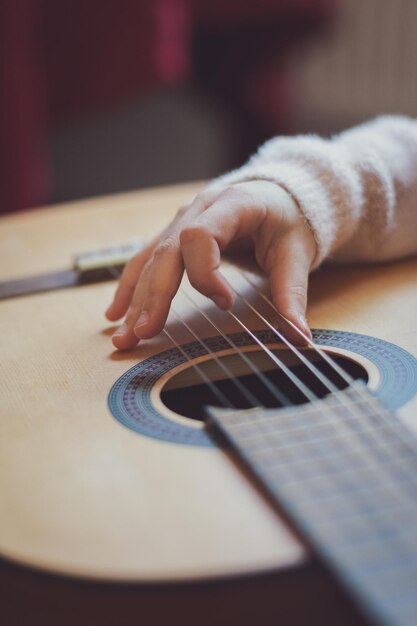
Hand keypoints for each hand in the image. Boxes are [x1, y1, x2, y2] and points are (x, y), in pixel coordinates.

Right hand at [106, 180, 316, 349]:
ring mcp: (183, 220)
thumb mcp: (297, 252)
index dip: (205, 273)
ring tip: (125, 335)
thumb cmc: (288, 219)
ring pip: (151, 259)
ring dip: (136, 299)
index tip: (224, 303)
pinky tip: (117, 312)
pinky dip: (132, 287)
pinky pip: (146, 260)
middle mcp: (199, 209)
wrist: (277, 193)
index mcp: (231, 204)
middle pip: (167, 252)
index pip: (199, 236)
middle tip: (145, 333)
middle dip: (154, 296)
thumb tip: (300, 337)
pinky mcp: (176, 235)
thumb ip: (293, 294)